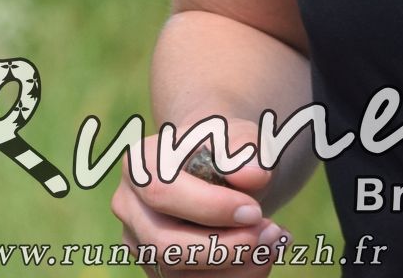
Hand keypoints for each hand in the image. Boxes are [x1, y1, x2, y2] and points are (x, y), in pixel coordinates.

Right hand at [110, 149, 287, 266]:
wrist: (217, 172)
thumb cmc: (224, 152)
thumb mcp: (238, 138)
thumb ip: (245, 148)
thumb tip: (251, 175)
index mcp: (138, 166)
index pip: (161, 193)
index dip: (210, 208)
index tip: (255, 210)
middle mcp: (129, 207)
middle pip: (164, 245)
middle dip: (226, 247)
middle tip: (270, 231)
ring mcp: (141, 242)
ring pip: (182, 275)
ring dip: (239, 266)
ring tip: (273, 240)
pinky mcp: (160, 270)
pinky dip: (238, 276)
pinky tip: (263, 255)